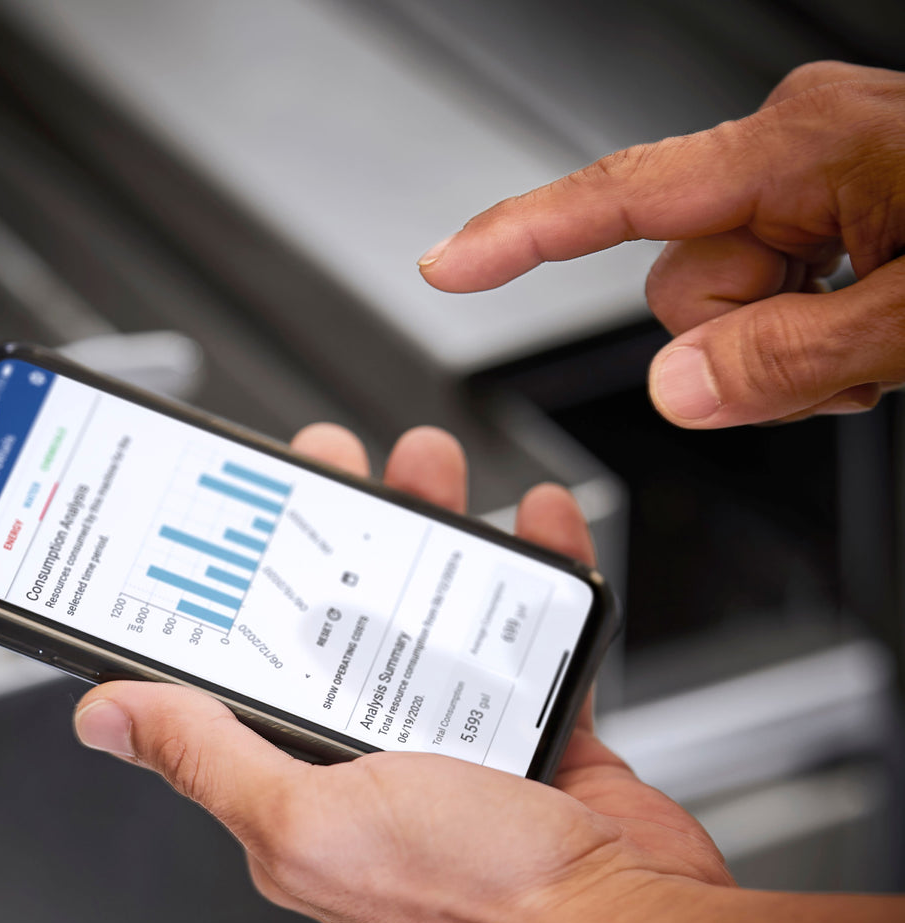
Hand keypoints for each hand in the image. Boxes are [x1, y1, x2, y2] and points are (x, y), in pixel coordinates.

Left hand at [71, 424, 730, 922]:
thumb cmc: (480, 897)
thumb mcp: (314, 821)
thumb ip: (210, 759)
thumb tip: (109, 716)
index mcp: (309, 779)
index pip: (255, 662)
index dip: (245, 581)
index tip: (246, 514)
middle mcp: (378, 756)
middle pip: (346, 614)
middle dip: (340, 531)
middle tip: (337, 468)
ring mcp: (460, 738)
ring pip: (434, 609)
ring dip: (433, 531)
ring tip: (429, 472)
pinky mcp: (534, 729)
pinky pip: (525, 632)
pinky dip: (535, 572)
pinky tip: (534, 526)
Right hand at [418, 61, 904, 427]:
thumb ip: (789, 359)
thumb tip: (673, 388)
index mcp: (800, 146)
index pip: (618, 196)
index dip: (518, 235)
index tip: (446, 265)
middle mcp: (792, 148)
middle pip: (677, 283)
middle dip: (739, 343)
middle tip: (839, 365)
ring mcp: (812, 175)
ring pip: (721, 304)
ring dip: (782, 352)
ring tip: (872, 354)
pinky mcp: (832, 204)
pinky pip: (767, 291)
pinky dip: (806, 337)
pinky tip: (871, 338)